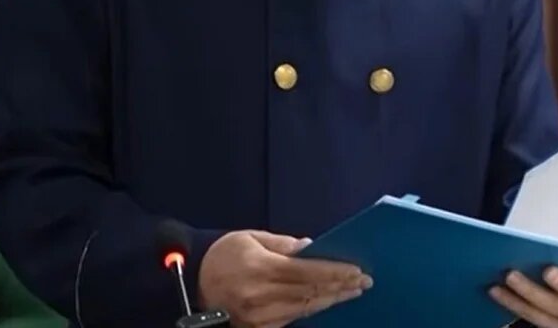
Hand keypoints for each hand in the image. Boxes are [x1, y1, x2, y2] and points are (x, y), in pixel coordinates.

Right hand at [198, 230, 371, 327]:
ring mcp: (258, 316)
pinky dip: (312, 308)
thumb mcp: (252, 237)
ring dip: (331, 299)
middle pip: (309, 293)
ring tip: (352, 291)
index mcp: (260, 268)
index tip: (356, 270)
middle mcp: (260, 295)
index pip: (307, 272)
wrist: (193, 281)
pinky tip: (327, 301)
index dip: (334, 272)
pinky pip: (291, 318)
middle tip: (364, 282)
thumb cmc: (225, 254)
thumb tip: (312, 247)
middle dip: (340, 287)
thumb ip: (284, 244)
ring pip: (304, 308)